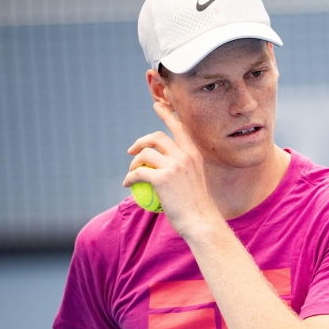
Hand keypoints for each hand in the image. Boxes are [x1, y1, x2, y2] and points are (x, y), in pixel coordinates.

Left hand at [123, 102, 220, 237]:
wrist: (201, 222)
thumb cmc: (198, 208)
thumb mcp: (195, 183)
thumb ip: (183, 171)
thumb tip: (168, 168)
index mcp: (194, 155)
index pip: (179, 128)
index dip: (167, 115)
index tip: (158, 106)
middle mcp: (185, 156)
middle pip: (157, 137)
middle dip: (141, 140)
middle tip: (132, 151)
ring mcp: (174, 166)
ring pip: (145, 153)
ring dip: (133, 162)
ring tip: (131, 173)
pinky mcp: (162, 178)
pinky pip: (138, 172)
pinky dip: (129, 177)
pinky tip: (127, 184)